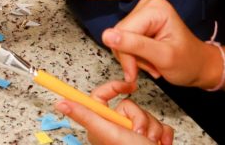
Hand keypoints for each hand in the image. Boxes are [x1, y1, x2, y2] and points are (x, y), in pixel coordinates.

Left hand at [56, 80, 173, 144]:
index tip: (128, 86)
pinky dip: (164, 134)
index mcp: (101, 125)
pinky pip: (161, 125)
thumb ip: (85, 115)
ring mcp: (132, 133)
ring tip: (148, 141)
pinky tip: (159, 144)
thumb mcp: (107, 131)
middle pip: (130, 106)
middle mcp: (115, 128)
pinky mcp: (149, 137)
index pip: (101, 97)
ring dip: (153, 128)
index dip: (113, 87)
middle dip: (140, 118)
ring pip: (147, 115)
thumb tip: (61, 103)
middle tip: (138, 132)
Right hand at [102, 0, 221, 88]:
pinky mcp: (139, 22)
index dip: (126, 54)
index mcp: (155, 9)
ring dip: (133, 58)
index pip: (123, 31)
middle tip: (150, 68)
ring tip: (152, 65)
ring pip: (119, 39)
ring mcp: (142, 13)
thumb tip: (106, 36)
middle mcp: (147, 6)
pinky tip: (148, 60)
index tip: (134, 73)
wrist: (199, 66)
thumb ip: (135, 45)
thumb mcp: (163, 57)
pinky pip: (123, 40)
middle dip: (131, 56)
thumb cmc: (188, 62)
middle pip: (119, 34)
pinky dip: (134, 55)